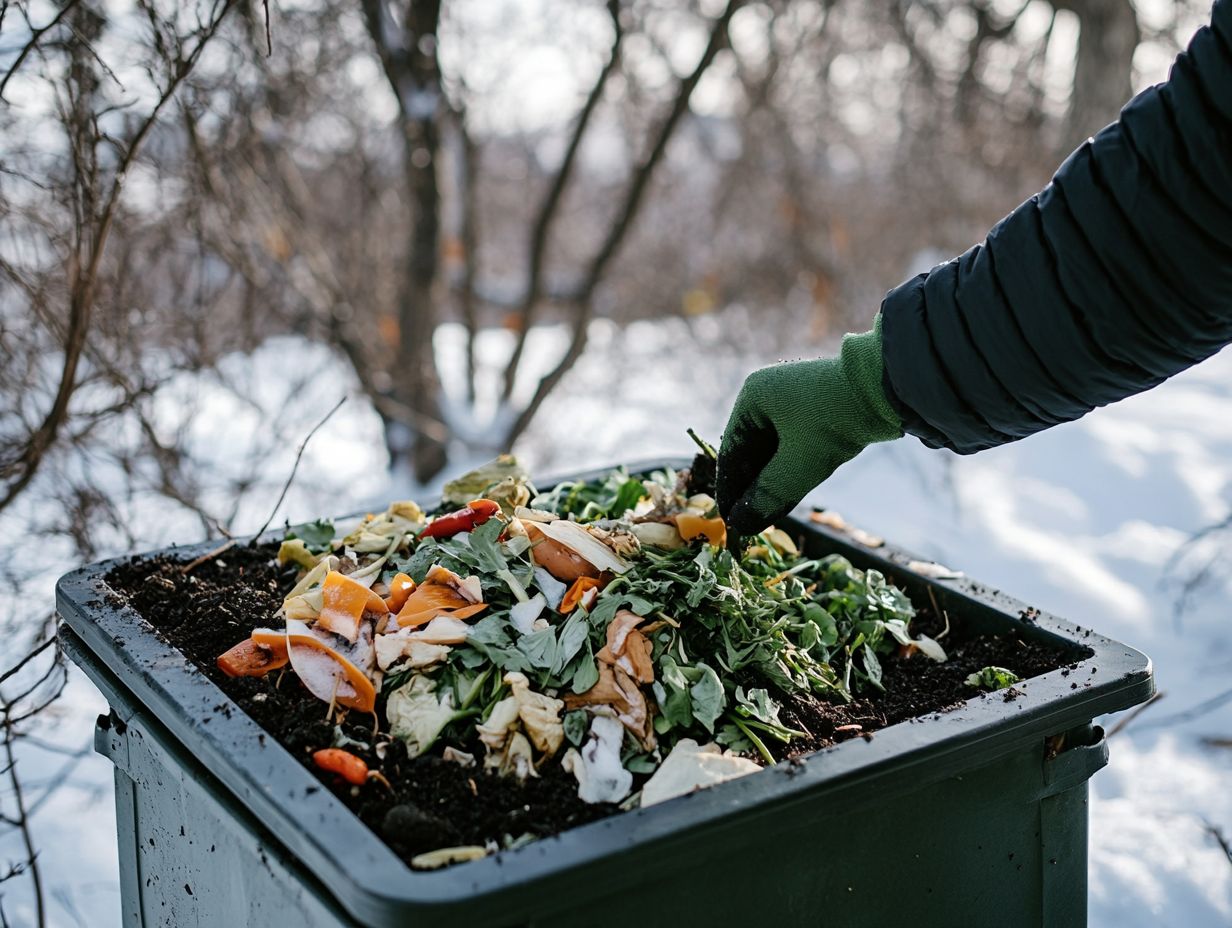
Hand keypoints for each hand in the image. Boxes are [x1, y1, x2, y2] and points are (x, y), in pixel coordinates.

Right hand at [717, 315, 901, 535]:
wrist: (887, 388)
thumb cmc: (834, 423)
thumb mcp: (797, 466)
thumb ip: (766, 497)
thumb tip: (739, 525)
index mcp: (752, 397)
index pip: (731, 452)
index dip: (729, 490)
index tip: (730, 522)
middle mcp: (768, 394)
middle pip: (751, 451)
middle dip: (752, 488)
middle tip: (752, 522)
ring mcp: (792, 399)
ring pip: (773, 450)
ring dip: (771, 481)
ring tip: (770, 512)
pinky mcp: (816, 408)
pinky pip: (793, 444)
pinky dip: (789, 468)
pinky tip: (790, 492)